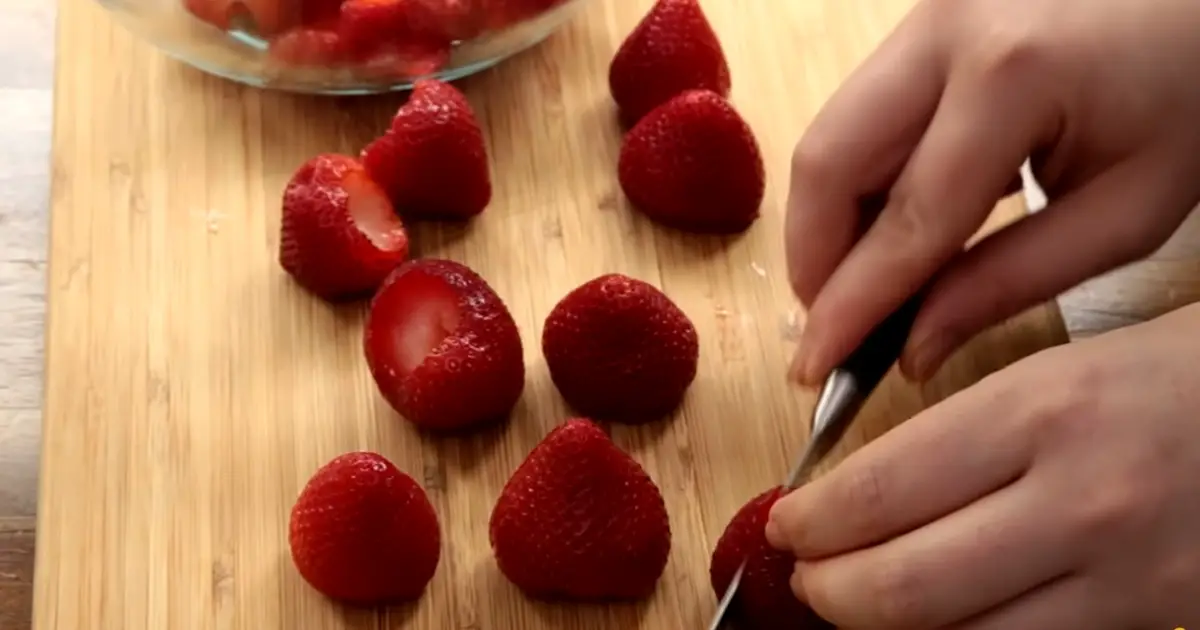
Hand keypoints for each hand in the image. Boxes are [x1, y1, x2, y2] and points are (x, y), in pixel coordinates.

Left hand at [765, 304, 1199, 628]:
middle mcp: (1081, 501)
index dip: (811, 520)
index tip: (787, 522)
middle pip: (904, 584)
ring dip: (885, 629)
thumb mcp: (1067, 366)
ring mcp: (1128, 579)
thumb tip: (863, 488)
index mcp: (1045, 412)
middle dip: (830, 591)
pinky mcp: (1160, 625)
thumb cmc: (1181, 375)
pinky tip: (943, 622)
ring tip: (857, 603)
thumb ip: (964, 429)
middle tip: (807, 576)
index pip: (881, 489)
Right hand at [786, 0, 1199, 384]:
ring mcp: (922, 16)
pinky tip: (891, 228)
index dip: (853, 303)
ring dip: (832, 221)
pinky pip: (859, 114)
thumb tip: (913, 347)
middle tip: (834, 325)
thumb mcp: (1127, 210)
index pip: (908, 218)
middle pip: (828, 161)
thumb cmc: (1191, 95)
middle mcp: (943, 31)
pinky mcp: (918, 21)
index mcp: (1012, 76)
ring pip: (831, 134)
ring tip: (865, 284)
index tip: (817, 367)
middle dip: (814, 258)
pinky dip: (860, 182)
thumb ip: (1012, 281)